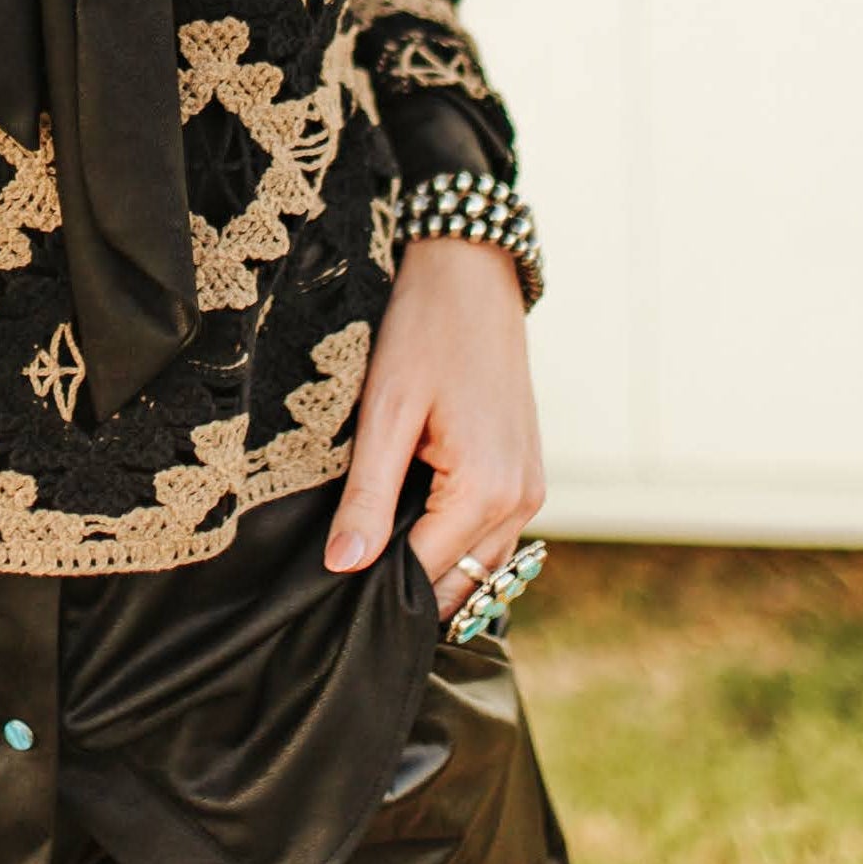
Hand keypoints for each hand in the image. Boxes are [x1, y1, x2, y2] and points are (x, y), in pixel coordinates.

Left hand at [321, 234, 544, 611]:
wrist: (472, 276)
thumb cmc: (424, 333)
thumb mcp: (385, 414)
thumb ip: (367, 497)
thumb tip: (343, 568)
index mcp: (487, 491)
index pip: (424, 575)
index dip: (374, 586)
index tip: (331, 584)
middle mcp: (522, 501)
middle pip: (457, 582)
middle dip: (405, 586)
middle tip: (348, 569)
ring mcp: (531, 489)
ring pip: (479, 567)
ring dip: (433, 568)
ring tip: (376, 546)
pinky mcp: (527, 475)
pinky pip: (493, 535)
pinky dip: (456, 542)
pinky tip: (411, 521)